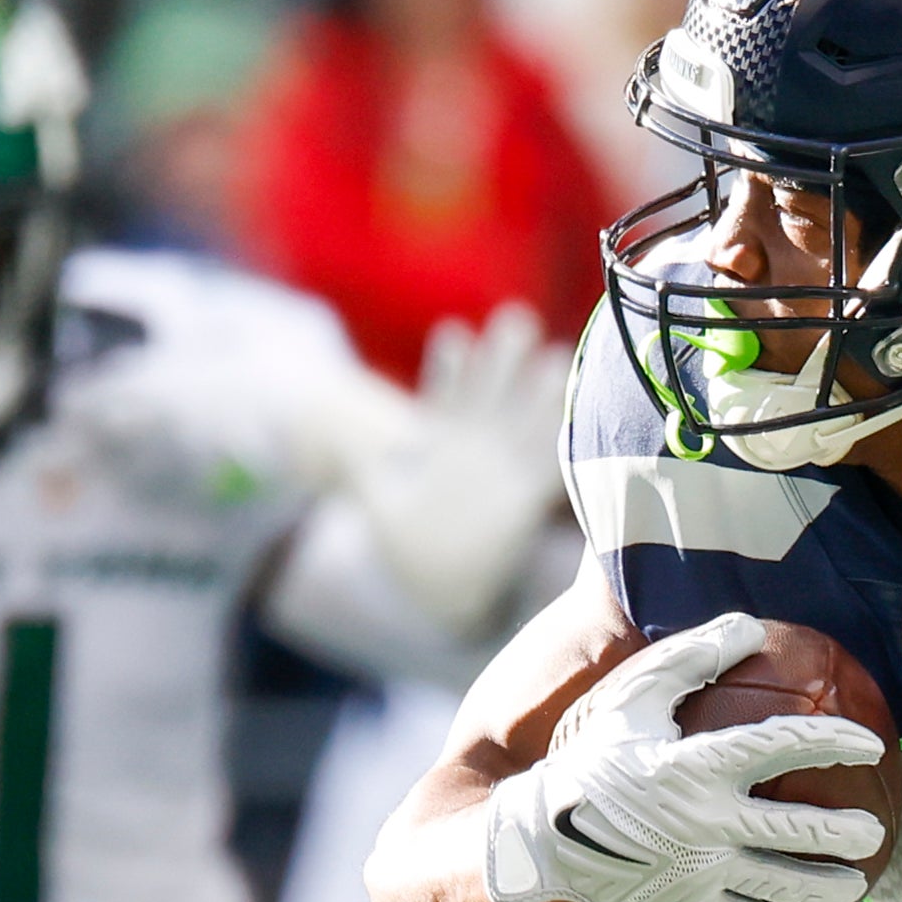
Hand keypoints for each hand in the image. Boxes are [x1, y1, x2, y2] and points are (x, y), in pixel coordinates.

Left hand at [326, 304, 569, 635]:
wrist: (444, 582)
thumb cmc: (408, 535)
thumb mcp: (379, 496)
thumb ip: (360, 463)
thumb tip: (318, 431)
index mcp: (445, 434)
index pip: (447, 391)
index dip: (451, 364)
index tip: (454, 334)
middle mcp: (480, 442)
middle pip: (494, 391)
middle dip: (505, 358)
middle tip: (516, 318)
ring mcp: (507, 466)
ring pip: (527, 421)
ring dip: (542, 394)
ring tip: (556, 360)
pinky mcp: (528, 499)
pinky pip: (550, 468)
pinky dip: (567, 448)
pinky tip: (582, 423)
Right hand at [479, 612, 885, 901]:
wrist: (537, 845)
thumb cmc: (588, 762)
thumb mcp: (630, 700)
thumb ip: (689, 659)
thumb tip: (749, 626)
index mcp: (697, 766)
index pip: (782, 746)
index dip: (832, 741)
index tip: (868, 742)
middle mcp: (707, 822)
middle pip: (797, 829)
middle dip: (843, 831)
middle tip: (873, 831)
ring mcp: (699, 871)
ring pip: (782, 884)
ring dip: (827, 886)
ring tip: (855, 883)